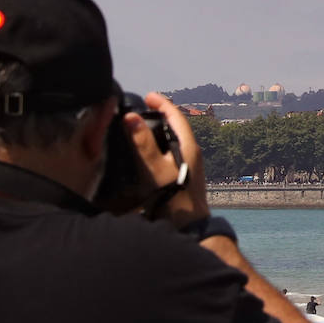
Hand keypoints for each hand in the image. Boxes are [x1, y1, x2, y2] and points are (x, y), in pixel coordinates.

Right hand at [128, 92, 210, 228]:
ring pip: (174, 140)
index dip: (162, 103)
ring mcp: (189, 164)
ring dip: (159, 130)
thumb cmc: (175, 199)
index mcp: (188, 146)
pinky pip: (171, 153)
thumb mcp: (155, 169)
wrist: (189, 227)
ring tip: (140, 126)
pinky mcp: (184, 175)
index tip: (148, 96)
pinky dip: (159, 145)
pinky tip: (146, 153)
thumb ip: (143, 144)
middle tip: (142, 108)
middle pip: (176, 126)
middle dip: (160, 114)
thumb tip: (132, 118)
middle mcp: (192, 153)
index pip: (177, 116)